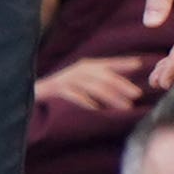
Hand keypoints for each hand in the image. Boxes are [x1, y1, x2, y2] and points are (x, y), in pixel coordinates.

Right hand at [33, 53, 152, 117]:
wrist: (33, 93)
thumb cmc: (64, 90)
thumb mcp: (85, 83)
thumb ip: (103, 83)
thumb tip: (129, 92)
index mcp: (87, 66)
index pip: (110, 63)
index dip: (124, 63)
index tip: (140, 64)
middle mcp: (78, 70)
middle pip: (104, 76)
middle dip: (121, 85)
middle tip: (136, 95)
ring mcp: (67, 79)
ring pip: (92, 86)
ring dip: (110, 97)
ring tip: (124, 107)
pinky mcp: (56, 90)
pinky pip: (74, 96)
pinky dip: (86, 102)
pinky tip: (97, 110)